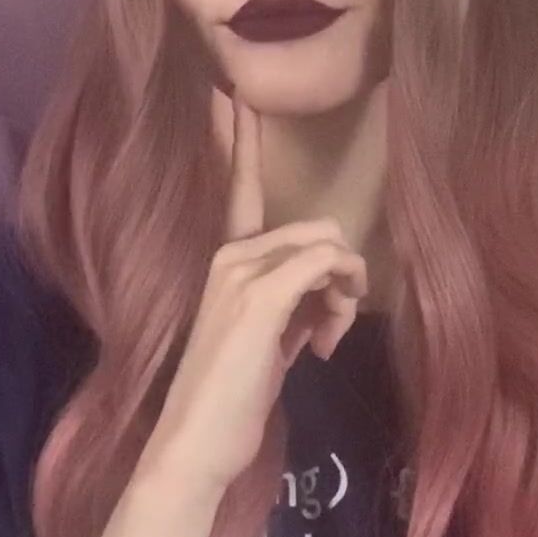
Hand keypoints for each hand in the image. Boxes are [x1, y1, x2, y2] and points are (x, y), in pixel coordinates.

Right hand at [141, 95, 366, 498]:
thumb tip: (323, 299)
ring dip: (344, 294)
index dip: (239, 138)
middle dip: (341, 276)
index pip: (238, 185)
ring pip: (326, 243)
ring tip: (323, 343)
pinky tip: (319, 347)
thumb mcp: (263, 344)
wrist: (194, 445)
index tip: (233, 91)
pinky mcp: (258, 297)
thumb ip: (288, 309)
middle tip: (329, 332)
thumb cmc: (227, 402)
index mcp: (224, 261)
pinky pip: (324, 263)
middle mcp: (227, 256)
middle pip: (315, 227)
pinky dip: (339, 300)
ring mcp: (239, 273)